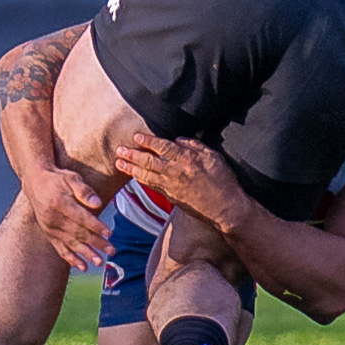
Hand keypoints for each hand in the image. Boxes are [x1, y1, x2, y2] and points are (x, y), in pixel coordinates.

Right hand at [21, 167, 112, 271]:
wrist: (35, 182)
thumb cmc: (58, 179)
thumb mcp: (72, 178)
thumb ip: (85, 191)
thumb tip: (98, 203)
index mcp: (61, 203)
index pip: (82, 218)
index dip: (96, 226)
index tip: (110, 233)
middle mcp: (54, 218)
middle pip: (78, 233)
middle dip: (96, 243)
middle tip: (112, 250)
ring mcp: (50, 228)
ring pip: (70, 244)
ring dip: (86, 254)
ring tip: (100, 262)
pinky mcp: (49, 233)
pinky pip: (60, 249)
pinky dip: (71, 258)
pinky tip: (83, 266)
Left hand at [114, 133, 248, 230]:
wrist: (225, 208)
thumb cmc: (224, 181)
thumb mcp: (215, 157)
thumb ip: (196, 146)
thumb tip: (179, 140)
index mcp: (187, 159)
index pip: (163, 147)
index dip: (148, 141)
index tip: (136, 136)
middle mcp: (176, 172)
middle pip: (148, 161)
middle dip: (132, 155)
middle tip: (119, 150)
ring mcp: (171, 186)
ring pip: (146, 175)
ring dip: (131, 169)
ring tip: (119, 163)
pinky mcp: (171, 197)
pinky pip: (152, 186)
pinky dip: (141, 180)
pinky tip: (134, 176)